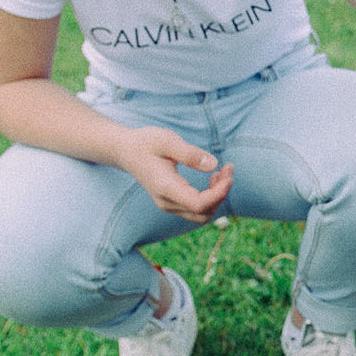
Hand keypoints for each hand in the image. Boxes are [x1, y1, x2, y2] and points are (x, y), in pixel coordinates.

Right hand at [115, 126, 233, 223]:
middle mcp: (167, 202)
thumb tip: (213, 165)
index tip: (228, 175)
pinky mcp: (172, 203)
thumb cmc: (146, 143)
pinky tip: (213, 177)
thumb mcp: (167, 140)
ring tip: (223, 172)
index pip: (198, 204)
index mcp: (165, 188)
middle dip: (222, 194)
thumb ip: (189, 153)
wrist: (126, 151)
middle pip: (203, 213)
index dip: (218, 194)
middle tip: (229, 169)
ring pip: (202, 214)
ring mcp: (169, 205)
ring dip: (218, 197)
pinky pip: (196, 209)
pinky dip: (211, 197)